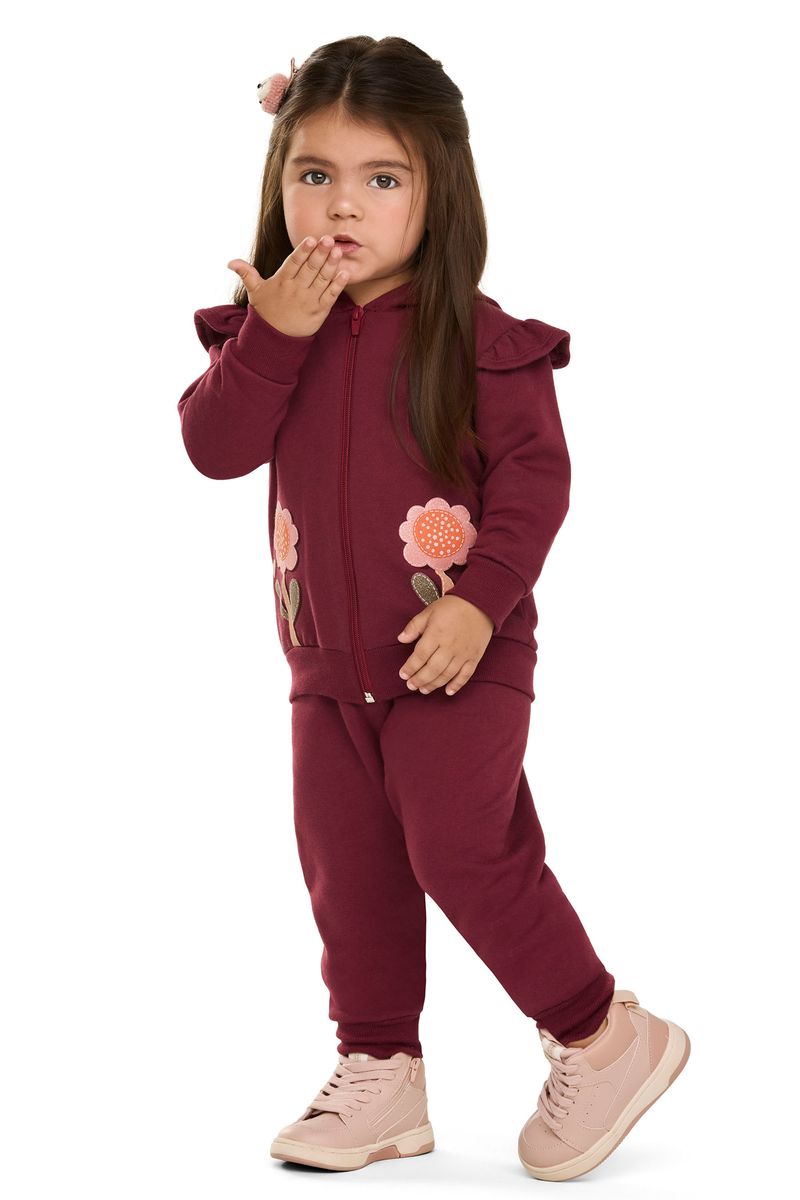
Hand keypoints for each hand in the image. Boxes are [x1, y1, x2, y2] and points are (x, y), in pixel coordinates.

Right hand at [227, 235, 348, 337]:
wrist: (276, 340)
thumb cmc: (267, 311)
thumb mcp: (255, 292)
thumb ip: (246, 273)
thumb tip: (230, 262)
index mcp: (282, 282)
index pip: (293, 263)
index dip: (302, 251)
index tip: (311, 239)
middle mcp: (296, 290)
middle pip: (309, 269)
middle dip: (320, 253)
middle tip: (329, 239)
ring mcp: (309, 301)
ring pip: (322, 280)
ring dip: (331, 265)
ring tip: (338, 250)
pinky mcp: (320, 311)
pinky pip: (331, 296)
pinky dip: (337, 285)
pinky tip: (344, 272)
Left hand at [397, 594, 493, 695]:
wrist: (481, 602)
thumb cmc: (453, 606)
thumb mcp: (429, 611)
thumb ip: (414, 626)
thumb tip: (401, 639)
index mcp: (436, 634)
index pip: (420, 656)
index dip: (410, 667)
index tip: (403, 674)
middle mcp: (450, 646)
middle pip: (432, 669)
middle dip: (419, 680)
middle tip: (411, 685)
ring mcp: (463, 653)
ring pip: (447, 675)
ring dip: (434, 684)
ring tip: (424, 690)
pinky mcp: (474, 657)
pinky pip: (466, 675)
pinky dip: (457, 685)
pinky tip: (448, 691)